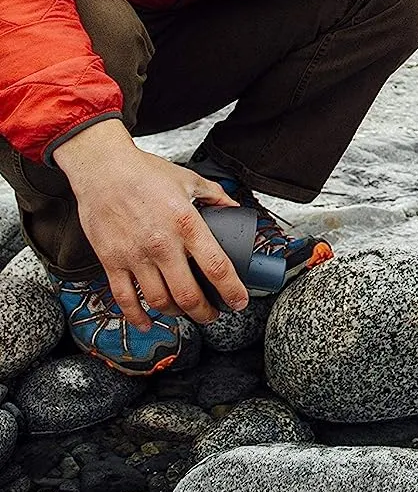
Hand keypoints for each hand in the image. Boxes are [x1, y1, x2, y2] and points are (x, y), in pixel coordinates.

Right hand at [53, 119, 249, 328]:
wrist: (103, 169)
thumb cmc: (145, 173)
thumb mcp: (189, 179)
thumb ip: (215, 195)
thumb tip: (233, 207)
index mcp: (186, 224)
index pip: (216, 267)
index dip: (231, 290)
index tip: (239, 302)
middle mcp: (162, 245)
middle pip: (188, 295)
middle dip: (205, 313)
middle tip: (212, 315)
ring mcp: (135, 256)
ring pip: (159, 301)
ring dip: (176, 314)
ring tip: (185, 313)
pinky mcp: (112, 262)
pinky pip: (125, 299)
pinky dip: (137, 317)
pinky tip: (147, 322)